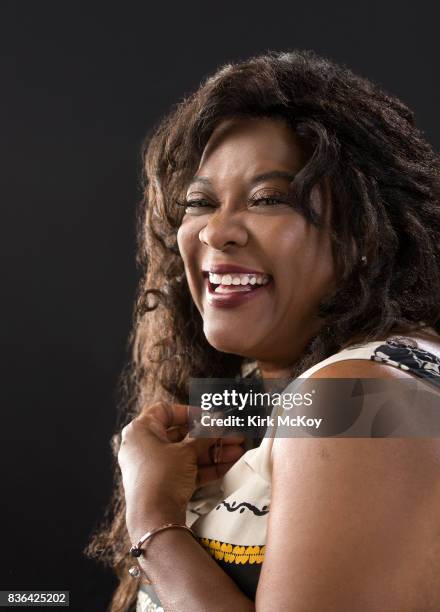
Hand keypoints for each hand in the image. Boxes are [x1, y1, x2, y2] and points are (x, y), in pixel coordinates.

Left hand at [117, 401, 244, 540]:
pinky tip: (229, 465)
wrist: (154, 520)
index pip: (166, 411)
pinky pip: (186, 469)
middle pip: (181, 434)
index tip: (211, 417)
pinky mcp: (163, 483)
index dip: (191, 412)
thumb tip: (218, 422)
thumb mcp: (186, 452)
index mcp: (141, 430)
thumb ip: (204, 435)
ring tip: (237, 451)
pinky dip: (206, 467)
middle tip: (232, 435)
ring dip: (213, 452)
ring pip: (187, 453)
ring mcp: (153, 466)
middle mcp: (144, 446)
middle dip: (210, 435)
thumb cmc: (162, 476)